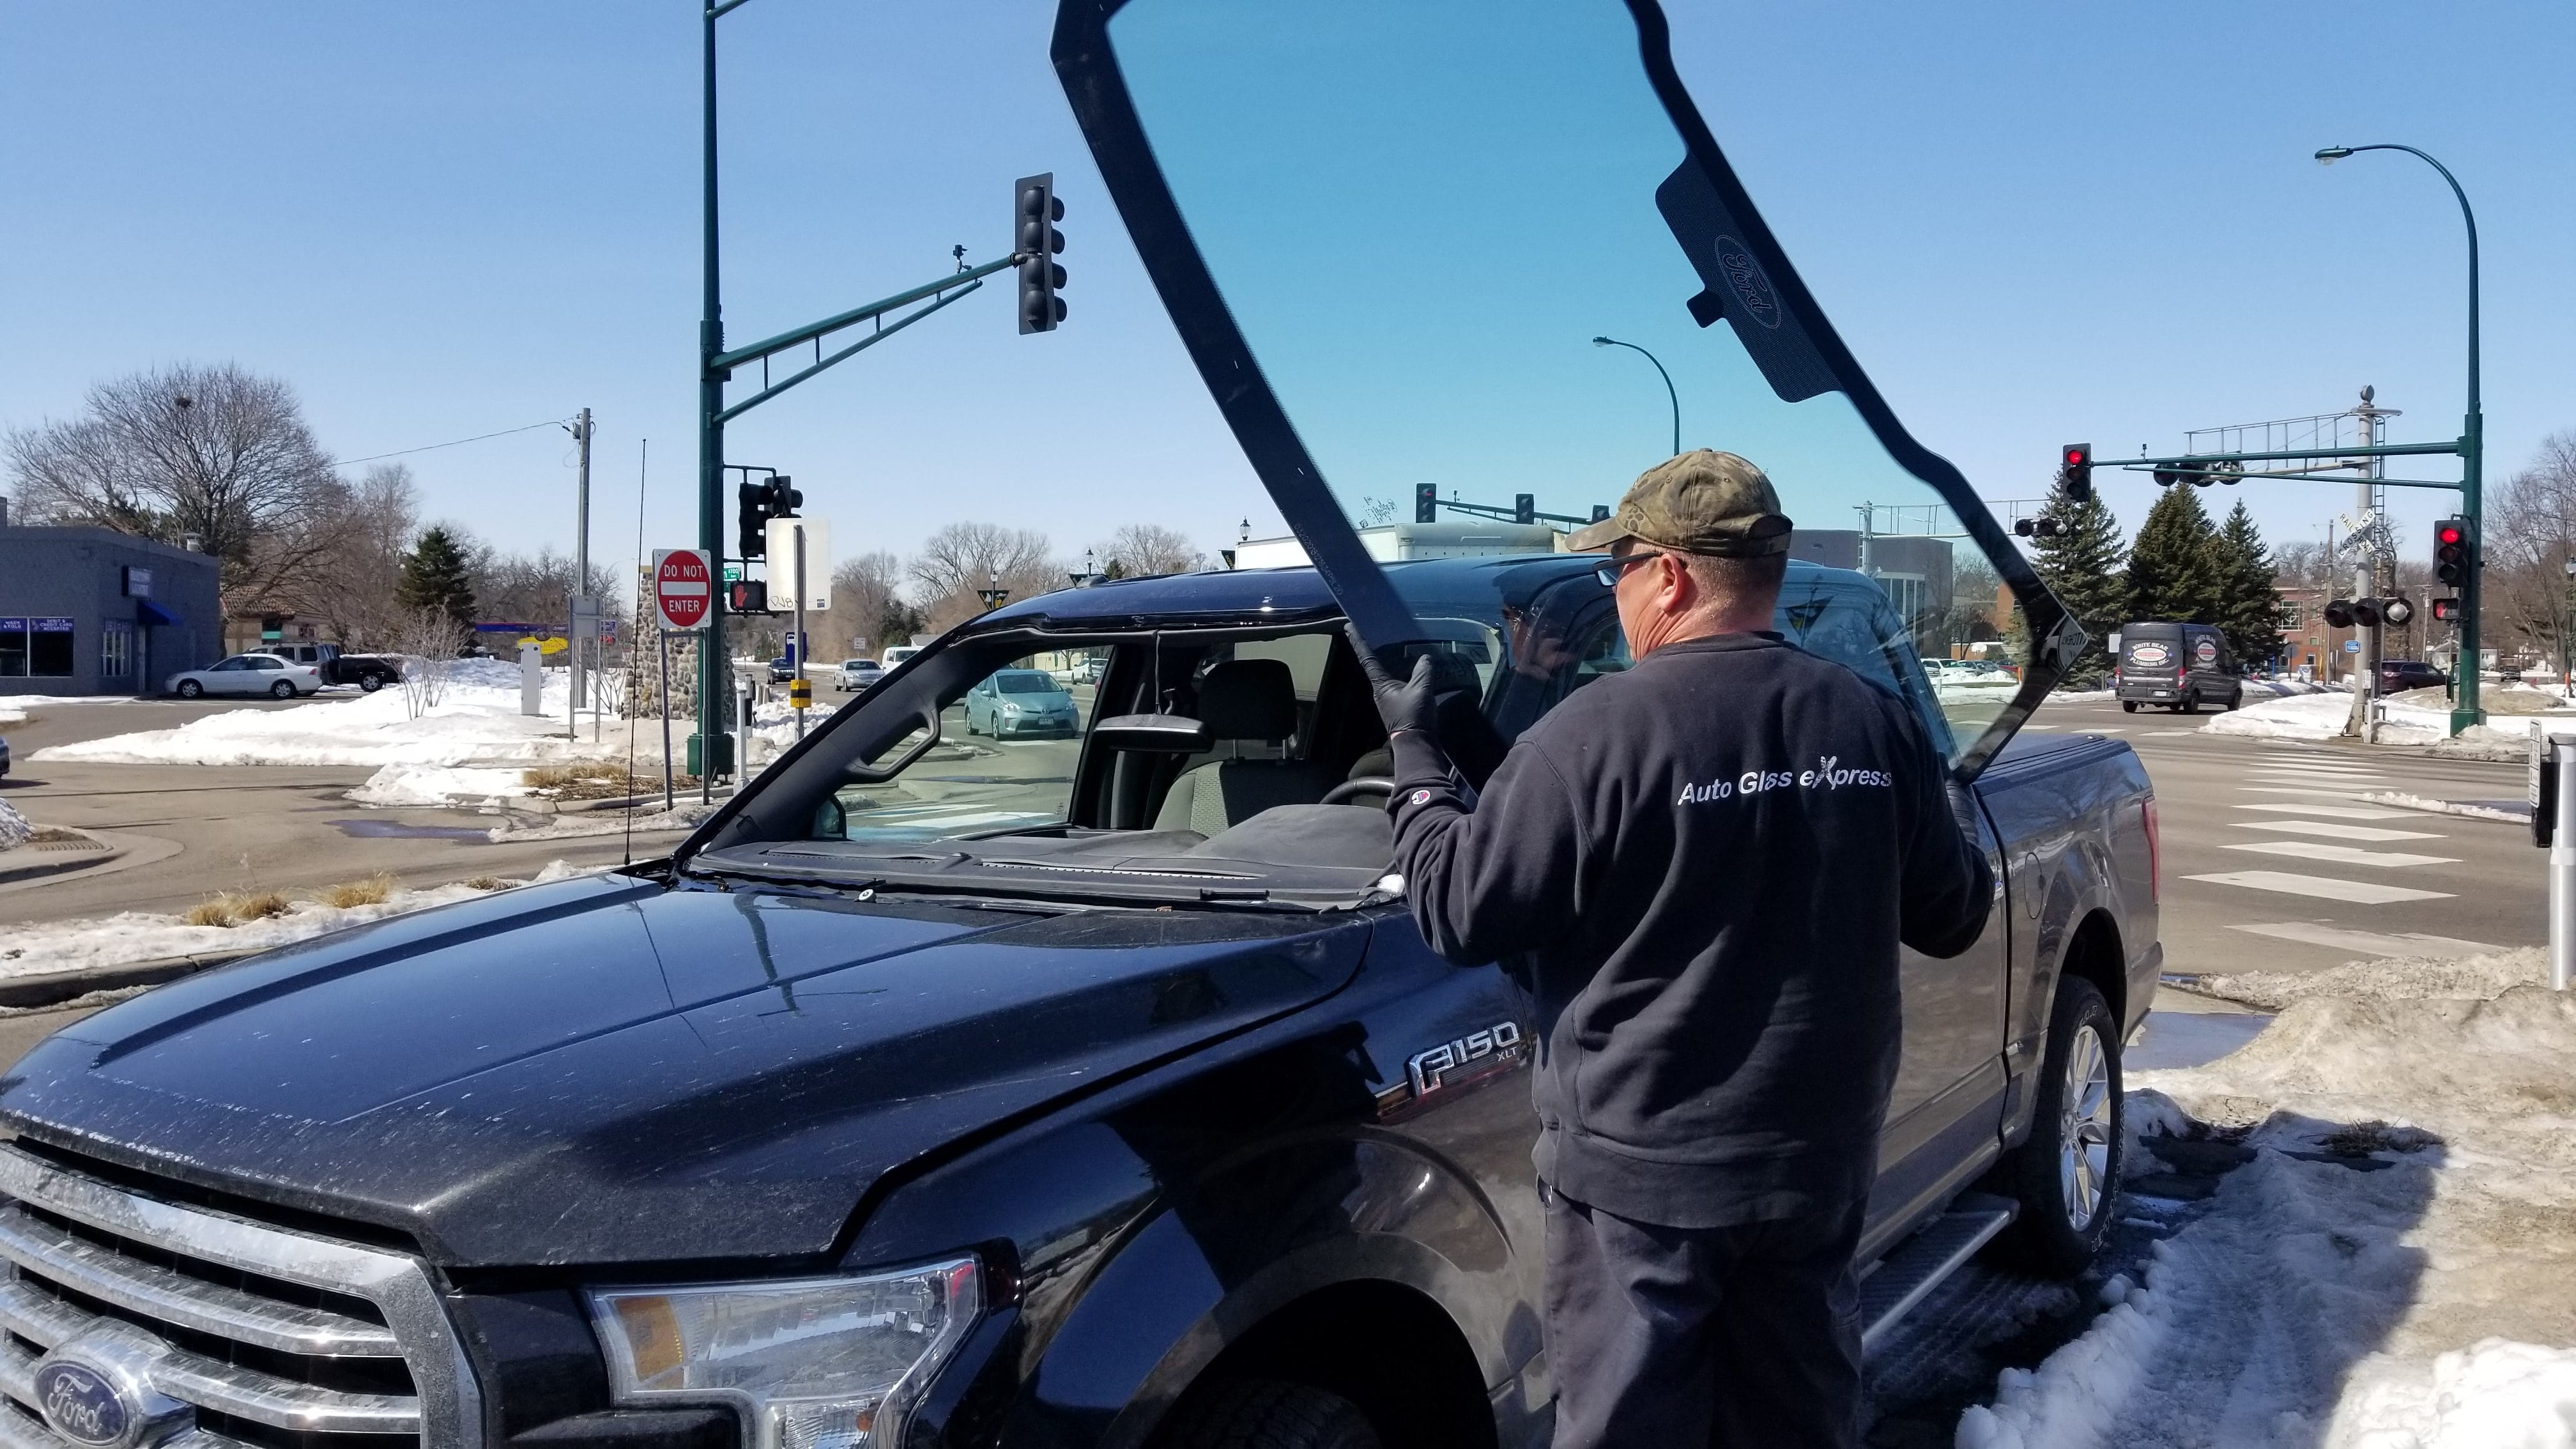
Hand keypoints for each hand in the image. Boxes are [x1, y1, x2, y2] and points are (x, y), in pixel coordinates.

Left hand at [1346, 624, 1441, 738]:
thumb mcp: (1421, 690)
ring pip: (1390, 672)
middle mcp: (1381, 690)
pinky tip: (1416, 666)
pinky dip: (1406, 671)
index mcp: (1380, 684)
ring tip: (1401, 644)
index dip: (1358, 641)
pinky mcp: (1399, 704)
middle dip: (1377, 647)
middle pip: (1377, 663)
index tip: (1348, 626)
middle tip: (1379, 629)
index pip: (1367, 657)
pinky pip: (1401, 681)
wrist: (1417, 744)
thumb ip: (1423, 670)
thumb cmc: (1413, 716)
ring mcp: (1389, 698)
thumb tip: (1425, 657)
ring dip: (1395, 659)